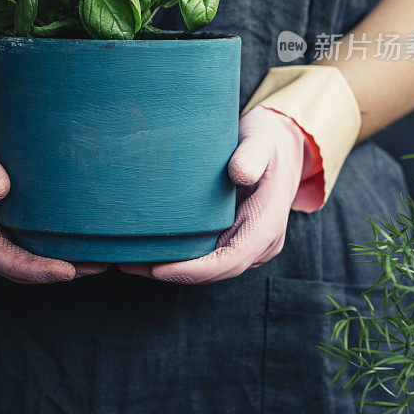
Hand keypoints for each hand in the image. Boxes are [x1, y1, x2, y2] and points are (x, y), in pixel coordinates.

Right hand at [0, 102, 105, 283]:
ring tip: (97, 262)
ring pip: (23, 262)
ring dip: (57, 266)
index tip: (68, 271)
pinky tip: (77, 246)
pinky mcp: (0, 225)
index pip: (1, 258)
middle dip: (55, 273)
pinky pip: (25, 246)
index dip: (35, 269)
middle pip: (16, 269)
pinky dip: (50, 252)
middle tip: (98, 266)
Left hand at [120, 106, 308, 283]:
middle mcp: (261, 241)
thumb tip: (238, 173)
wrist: (283, 145)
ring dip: (173, 267)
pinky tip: (151, 248)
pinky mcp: (236, 236)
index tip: (159, 268)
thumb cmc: (268, 140)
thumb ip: (251, 156)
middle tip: (130, 263)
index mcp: (268, 224)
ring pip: (210, 266)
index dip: (193, 270)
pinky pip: (209, 254)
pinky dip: (181, 256)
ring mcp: (249, 242)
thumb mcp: (261, 141)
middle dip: (173, 272)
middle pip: (215, 270)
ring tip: (131, 260)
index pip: (229, 260)